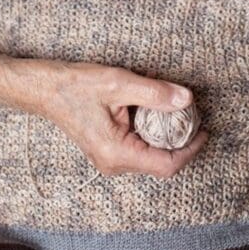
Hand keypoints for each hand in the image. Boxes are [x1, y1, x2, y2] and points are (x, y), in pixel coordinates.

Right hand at [29, 60, 207, 178]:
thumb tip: (186, 100)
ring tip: (178, 112)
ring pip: (151, 156)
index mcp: (116, 154)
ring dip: (168, 136)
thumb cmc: (76, 87)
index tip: (204, 130)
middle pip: (161, 163)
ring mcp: (110, 160)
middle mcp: (113, 164)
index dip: (190, 150)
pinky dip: (153, 133)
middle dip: (182, 141)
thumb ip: (154, 93)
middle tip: (194, 116)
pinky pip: (139, 149)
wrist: (44, 90)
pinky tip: (157, 113)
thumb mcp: (118, 84)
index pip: (166, 165)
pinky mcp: (108, 150)